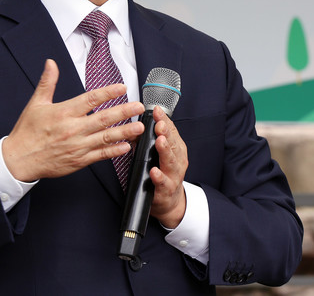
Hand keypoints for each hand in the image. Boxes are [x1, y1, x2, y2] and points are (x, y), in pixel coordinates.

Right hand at [2, 59, 144, 182]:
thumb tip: (51, 63)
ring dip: (124, 132)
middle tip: (139, 107)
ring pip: (105, 138)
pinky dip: (114, 151)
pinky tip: (125, 147)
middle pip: (103, 118)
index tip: (122, 87)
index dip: (108, 92)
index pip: (90, 99)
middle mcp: (72, 129)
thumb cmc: (27, 132)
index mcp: (64, 112)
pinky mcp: (78, 160)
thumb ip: (47, 82)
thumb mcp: (36, 104)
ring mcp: (77, 146)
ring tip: (139, 127)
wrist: (19, 160)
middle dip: (124, 112)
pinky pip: (100, 155)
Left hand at [149, 105, 188, 228]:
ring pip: (170, 161)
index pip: (170, 131)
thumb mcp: (159, 154)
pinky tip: (154, 171)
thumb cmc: (164, 174)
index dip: (164, 120)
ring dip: (165, 150)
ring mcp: (174, 175)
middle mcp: (177, 160)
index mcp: (176, 149)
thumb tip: (136, 125)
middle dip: (166, 132)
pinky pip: (163, 183)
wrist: (170, 202)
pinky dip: (159, 177)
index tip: (157, 110)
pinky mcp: (167, 190)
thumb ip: (150, 140)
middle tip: (159, 124)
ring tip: (159, 141)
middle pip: (172, 143)